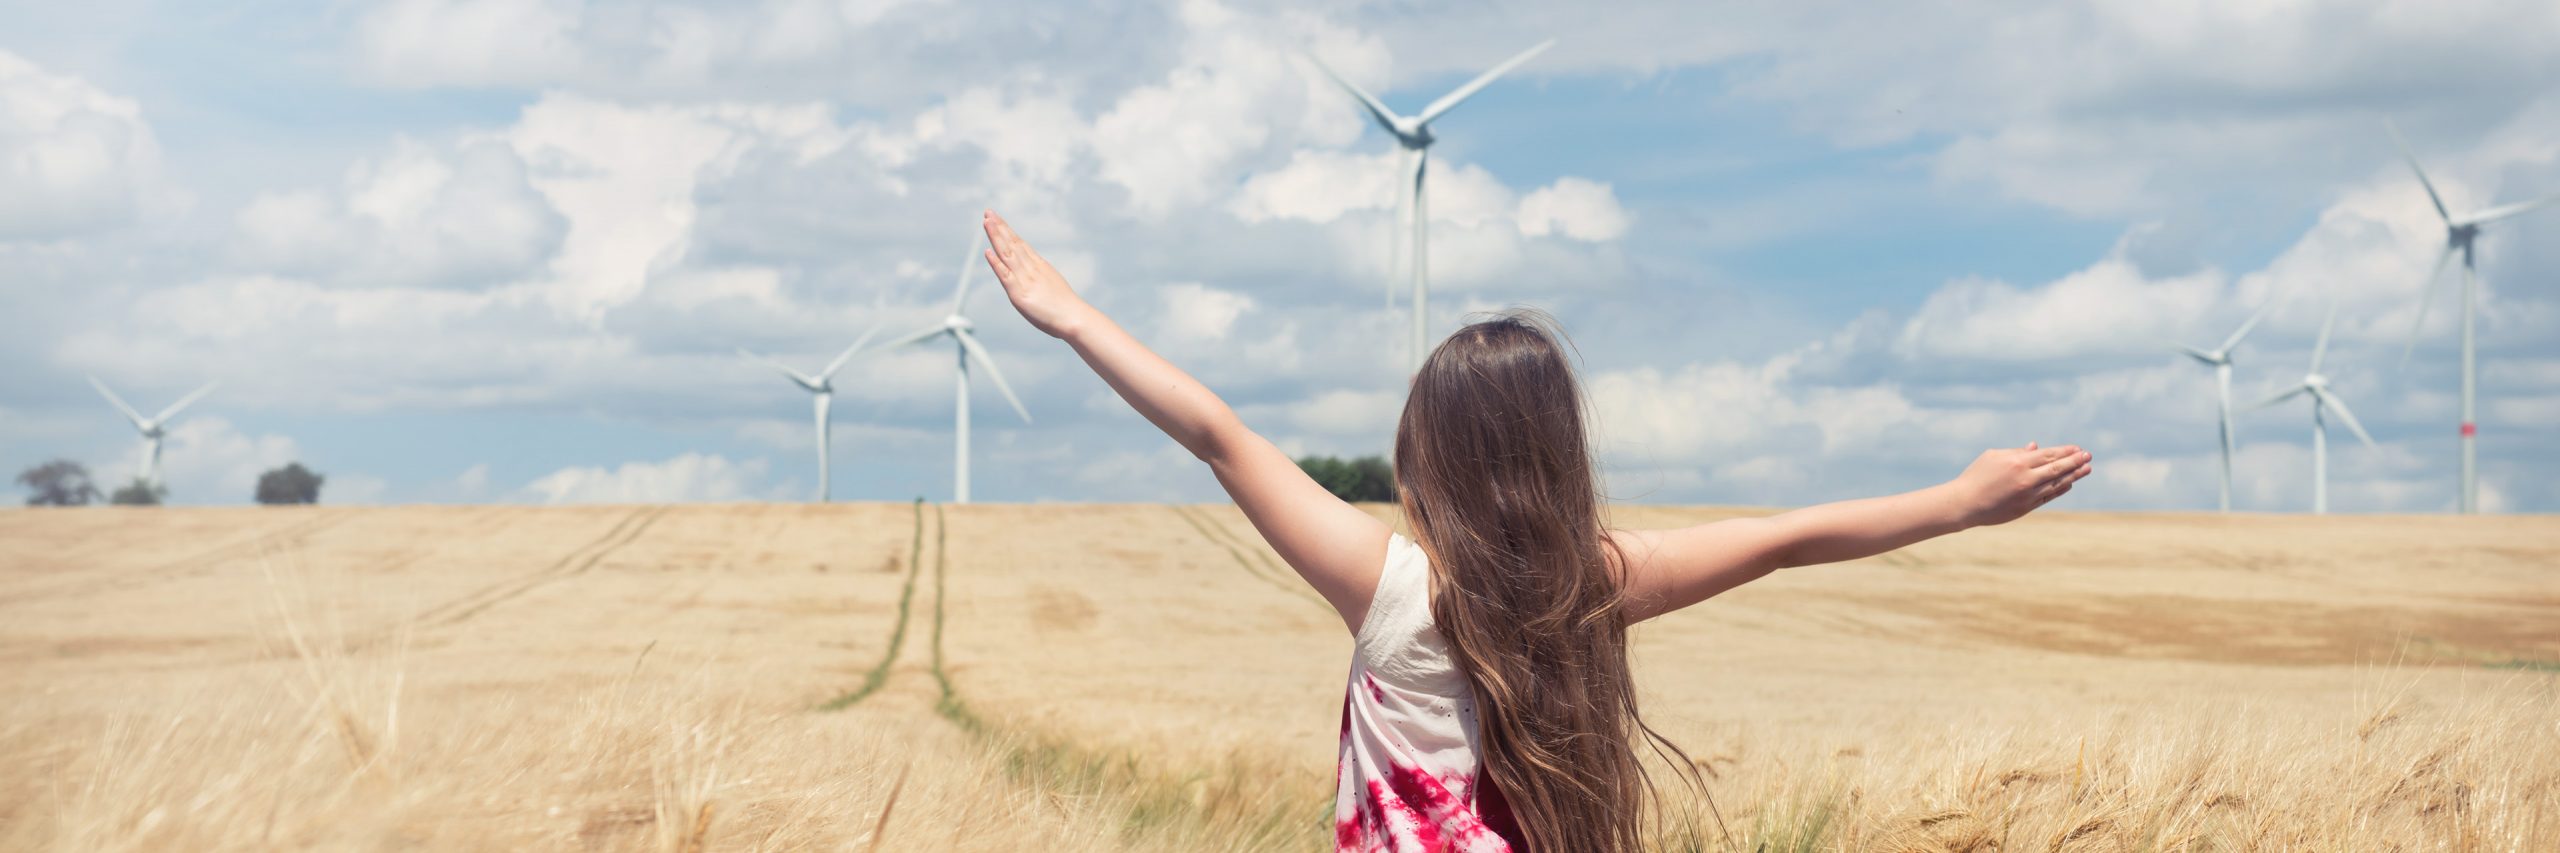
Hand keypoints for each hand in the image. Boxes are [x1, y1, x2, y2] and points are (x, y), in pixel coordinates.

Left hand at [980, 210, 1095, 339]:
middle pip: (1013, 244)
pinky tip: (988, 251)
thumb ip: (1042, 280)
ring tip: (987, 222)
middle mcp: (1031, 268)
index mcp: (1039, 266)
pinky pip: (1005, 275)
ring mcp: (1024, 279)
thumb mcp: (1053, 286)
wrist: (1073, 318)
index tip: (998, 219)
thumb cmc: (1066, 309)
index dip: (1007, 231)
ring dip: (996, 237)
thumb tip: (1038, 280)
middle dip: (999, 227)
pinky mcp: (1018, 293)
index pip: (1020, 244)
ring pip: (1007, 254)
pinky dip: (996, 263)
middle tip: (988, 212)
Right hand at [1949, 442, 2091, 526]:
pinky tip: (2070, 483)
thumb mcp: (1993, 457)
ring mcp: (2027, 494)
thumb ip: (2017, 452)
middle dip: (2075, 461)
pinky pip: (2049, 496)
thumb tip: (2036, 447)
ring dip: (2074, 475)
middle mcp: (2026, 478)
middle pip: (2057, 467)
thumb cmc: (1976, 476)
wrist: (1965, 504)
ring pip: (2057, 483)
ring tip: (2087, 469)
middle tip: (2089, 456)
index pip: (2048, 454)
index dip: (2065, 451)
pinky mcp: (2026, 507)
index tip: (2078, 448)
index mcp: (2017, 461)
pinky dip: (2061, 489)